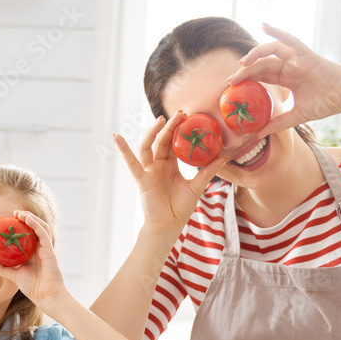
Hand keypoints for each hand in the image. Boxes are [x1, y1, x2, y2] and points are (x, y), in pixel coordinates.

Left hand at [0, 211, 66, 309]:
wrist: (46, 296)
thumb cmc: (33, 288)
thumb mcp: (12, 275)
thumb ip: (0, 267)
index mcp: (32, 253)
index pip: (27, 235)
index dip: (19, 226)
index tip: (7, 220)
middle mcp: (40, 248)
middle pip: (34, 227)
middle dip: (25, 217)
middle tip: (13, 213)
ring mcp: (45, 248)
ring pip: (40, 226)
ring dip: (30, 217)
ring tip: (19, 213)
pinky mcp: (49, 249)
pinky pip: (43, 232)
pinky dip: (35, 224)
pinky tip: (27, 218)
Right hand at [113, 112, 226, 238]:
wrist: (169, 226)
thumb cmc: (180, 208)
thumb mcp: (197, 186)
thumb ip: (208, 171)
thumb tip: (224, 157)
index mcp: (170, 165)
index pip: (173, 142)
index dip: (179, 129)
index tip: (188, 116)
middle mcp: (158, 165)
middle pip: (161, 140)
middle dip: (169, 126)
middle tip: (180, 113)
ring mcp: (149, 171)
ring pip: (147, 146)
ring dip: (152, 132)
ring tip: (161, 120)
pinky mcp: (142, 179)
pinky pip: (132, 163)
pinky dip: (123, 150)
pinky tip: (117, 137)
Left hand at [229, 23, 340, 137]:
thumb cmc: (326, 104)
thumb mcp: (297, 116)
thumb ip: (278, 123)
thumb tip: (257, 135)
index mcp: (287, 78)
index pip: (262, 75)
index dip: (247, 78)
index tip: (231, 85)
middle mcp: (289, 66)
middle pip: (262, 64)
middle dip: (245, 70)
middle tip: (231, 80)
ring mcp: (297, 59)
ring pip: (271, 51)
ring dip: (255, 54)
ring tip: (242, 63)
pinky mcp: (306, 54)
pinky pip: (290, 40)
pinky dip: (277, 31)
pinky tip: (265, 25)